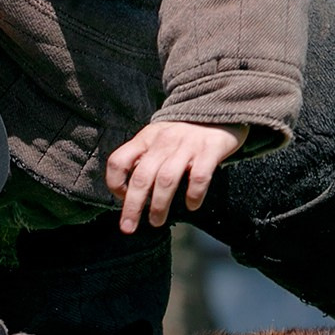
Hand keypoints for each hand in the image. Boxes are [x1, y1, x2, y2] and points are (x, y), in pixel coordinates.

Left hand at [104, 120, 246, 232]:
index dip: (115, 183)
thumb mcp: (157, 138)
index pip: (119, 161)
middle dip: (133, 206)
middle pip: (141, 177)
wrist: (219, 107)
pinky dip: (193, 194)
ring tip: (156, 222)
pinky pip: (199, 177)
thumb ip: (144, 158)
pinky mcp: (209, 149)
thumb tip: (129, 192)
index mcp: (146, 139)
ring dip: (159, 205)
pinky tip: (192, 206)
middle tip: (128, 227)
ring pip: (166, 180)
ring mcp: (187, 145)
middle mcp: (163, 142)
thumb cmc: (184, 132)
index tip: (122, 198)